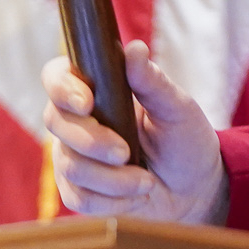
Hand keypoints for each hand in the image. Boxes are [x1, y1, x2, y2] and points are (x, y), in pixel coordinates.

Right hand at [40, 42, 228, 223]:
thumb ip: (152, 81)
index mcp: (96, 89)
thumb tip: (135, 49)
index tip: (88, 103)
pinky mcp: (76, 191)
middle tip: (126, 152)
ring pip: (69, 165)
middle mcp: (76, 120)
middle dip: (92, 141)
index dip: (62, 87)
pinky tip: (136, 195)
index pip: (57, 76)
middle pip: (55, 121)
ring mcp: (72, 155)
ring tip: (145, 181)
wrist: (194, 190)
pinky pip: (78, 197)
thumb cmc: (184, 140)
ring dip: (111, 178)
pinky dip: (112, 200)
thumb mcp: (176, 109)